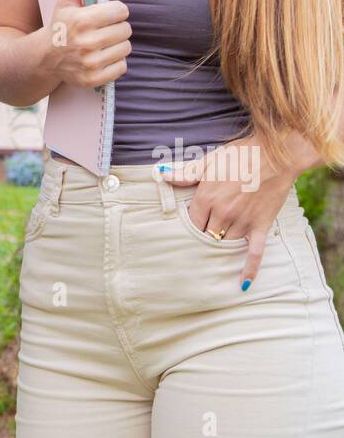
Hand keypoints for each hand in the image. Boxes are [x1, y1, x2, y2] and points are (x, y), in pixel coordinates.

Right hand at [47, 0, 131, 88]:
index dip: (117, 10)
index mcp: (82, 20)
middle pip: (125, 30)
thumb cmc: (59, 26)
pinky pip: (122, 67)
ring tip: (106, 43)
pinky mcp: (93, 79)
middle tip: (108, 29)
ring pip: (126, 48)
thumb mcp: (64, 1)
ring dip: (119, 45)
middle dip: (119, 27)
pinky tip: (104, 57)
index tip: (109, 13)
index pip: (121, 11)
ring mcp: (90, 63)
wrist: (43, 58)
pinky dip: (116, 62)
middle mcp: (86, 42)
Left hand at [159, 134, 297, 288]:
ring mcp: (243, 221)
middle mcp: (223, 212)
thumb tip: (161, 176)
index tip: (190, 228)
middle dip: (203, 238)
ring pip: (225, 244)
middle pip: (206, 236)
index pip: (191, 222)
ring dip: (220, 248)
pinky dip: (249, 268)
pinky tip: (244, 283)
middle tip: (200, 244)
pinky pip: (254, 252)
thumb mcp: (209, 161)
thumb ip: (185, 173)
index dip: (190, 225)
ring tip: (213, 256)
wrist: (276, 154)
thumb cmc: (240, 154)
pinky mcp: (261, 226)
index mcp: (207, 197)